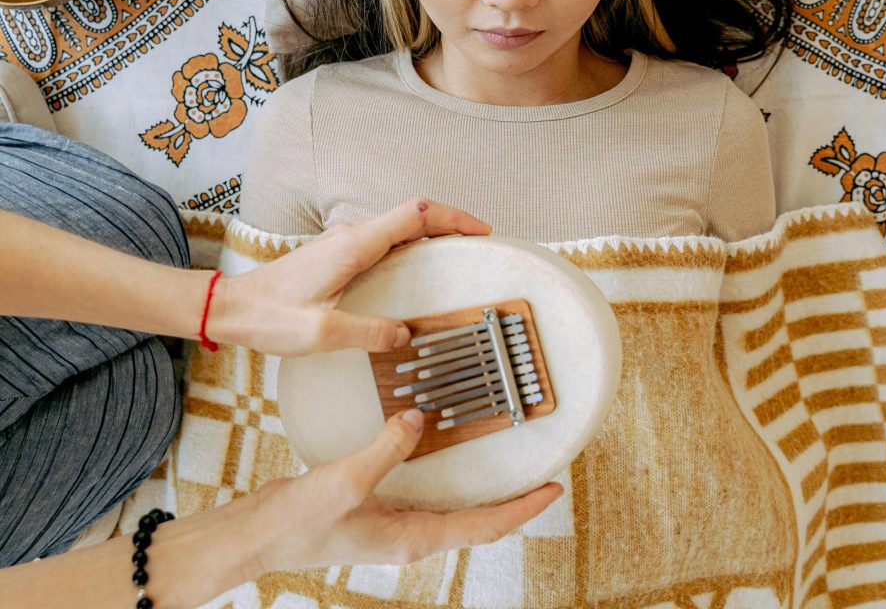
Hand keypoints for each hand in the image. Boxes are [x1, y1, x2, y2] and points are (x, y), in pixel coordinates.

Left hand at [206, 197, 490, 355]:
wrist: (231, 307)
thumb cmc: (270, 317)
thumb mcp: (321, 334)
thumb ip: (368, 332)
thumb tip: (405, 334)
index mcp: (354, 245)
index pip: (415, 215)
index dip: (452, 218)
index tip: (481, 230)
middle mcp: (352, 236)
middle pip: (414, 215)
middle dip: (451, 222)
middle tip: (481, 242)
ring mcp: (345, 242)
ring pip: (400, 225)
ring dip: (432, 232)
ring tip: (459, 253)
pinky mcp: (339, 253)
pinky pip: (386, 239)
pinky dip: (413, 243)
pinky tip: (421, 266)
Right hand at [244, 408, 562, 574]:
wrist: (259, 534)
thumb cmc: (300, 523)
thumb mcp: (348, 482)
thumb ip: (387, 448)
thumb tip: (418, 420)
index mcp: (412, 539)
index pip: (483, 526)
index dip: (521, 508)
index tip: (552, 490)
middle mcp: (410, 534)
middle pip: (477, 520)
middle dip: (512, 501)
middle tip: (541, 477)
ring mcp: (395, 522)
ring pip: (453, 506)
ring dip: (481, 489)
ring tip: (507, 465)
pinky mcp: (379, 506)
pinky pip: (425, 490)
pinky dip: (444, 473)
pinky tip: (442, 452)